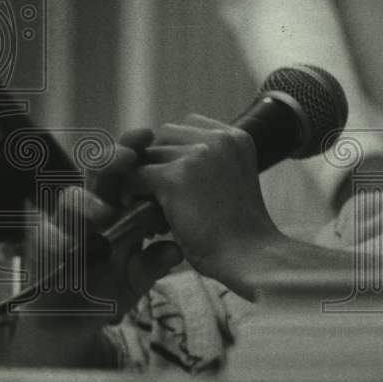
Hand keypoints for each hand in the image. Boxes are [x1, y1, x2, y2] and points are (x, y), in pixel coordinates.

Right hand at [0, 131, 182, 367]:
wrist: (73, 320)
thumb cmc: (111, 285)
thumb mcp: (138, 275)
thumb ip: (154, 261)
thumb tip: (175, 250)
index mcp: (120, 205)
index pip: (127, 172)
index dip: (137, 152)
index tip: (150, 137)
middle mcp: (91, 208)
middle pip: (97, 174)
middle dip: (110, 160)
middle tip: (128, 156)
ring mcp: (65, 224)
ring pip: (70, 200)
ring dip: (89, 202)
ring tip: (107, 214)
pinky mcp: (43, 246)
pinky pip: (47, 236)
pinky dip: (59, 238)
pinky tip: (71, 244)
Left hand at [129, 115, 281, 294]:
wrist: (251, 255)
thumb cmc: (242, 230)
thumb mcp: (233, 181)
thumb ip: (210, 163)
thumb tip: (168, 158)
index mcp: (237, 137)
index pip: (189, 125)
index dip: (177, 152)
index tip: (178, 181)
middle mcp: (219, 138)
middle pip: (165, 136)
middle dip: (158, 163)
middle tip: (160, 197)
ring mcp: (198, 155)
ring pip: (147, 156)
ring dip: (144, 179)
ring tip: (153, 209)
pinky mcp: (176, 177)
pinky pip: (135, 177)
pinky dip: (130, 195)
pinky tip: (140, 216)